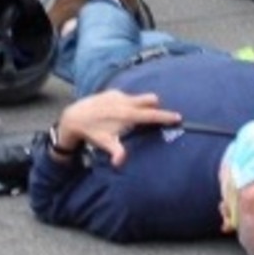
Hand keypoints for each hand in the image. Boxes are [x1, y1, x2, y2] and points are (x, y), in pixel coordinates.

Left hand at [56, 90, 181, 166]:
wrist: (75, 116)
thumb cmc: (92, 132)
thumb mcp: (105, 143)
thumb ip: (117, 152)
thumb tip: (120, 163)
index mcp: (128, 115)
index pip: (152, 115)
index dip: (166, 116)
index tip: (178, 117)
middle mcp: (126, 101)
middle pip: (151, 99)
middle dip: (155, 106)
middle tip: (154, 117)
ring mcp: (120, 94)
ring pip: (139, 97)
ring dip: (141, 105)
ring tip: (134, 118)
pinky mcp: (113, 91)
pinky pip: (127, 96)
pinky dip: (128, 103)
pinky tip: (117, 114)